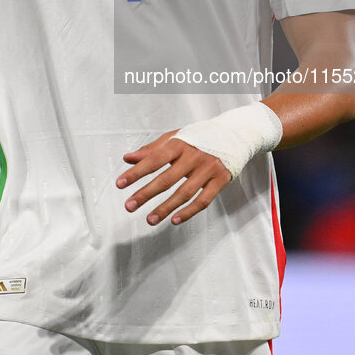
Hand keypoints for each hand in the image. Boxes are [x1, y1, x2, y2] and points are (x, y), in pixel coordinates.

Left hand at [116, 130, 230, 225]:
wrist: (234, 134)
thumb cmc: (199, 137)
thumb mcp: (175, 137)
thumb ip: (151, 149)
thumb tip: (128, 158)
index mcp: (180, 144)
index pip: (154, 159)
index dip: (136, 172)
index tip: (120, 184)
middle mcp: (194, 156)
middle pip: (167, 178)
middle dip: (146, 193)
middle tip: (129, 206)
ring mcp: (208, 169)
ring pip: (185, 193)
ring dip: (165, 208)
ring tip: (149, 219)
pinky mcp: (220, 180)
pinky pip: (203, 200)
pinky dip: (189, 212)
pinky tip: (175, 220)